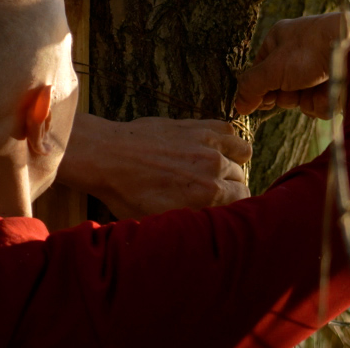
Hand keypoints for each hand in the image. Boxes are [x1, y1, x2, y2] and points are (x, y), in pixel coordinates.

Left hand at [57, 113, 250, 218]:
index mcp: (208, 195)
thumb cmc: (127, 193)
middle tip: (209, 189)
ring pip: (243, 152)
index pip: (242, 201)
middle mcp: (213, 168)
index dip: (231, 205)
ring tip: (216, 167)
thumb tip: (208, 224)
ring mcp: (206, 143)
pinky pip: (228, 130)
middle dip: (229, 185)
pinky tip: (213, 147)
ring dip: (233, 160)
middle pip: (240, 179)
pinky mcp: (196, 125)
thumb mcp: (159, 220)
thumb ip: (192, 220)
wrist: (107, 156)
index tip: (220, 205)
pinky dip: (226, 139)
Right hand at [232, 12, 349, 117]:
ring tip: (317, 86)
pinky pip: (321, 102)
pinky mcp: (337, 82)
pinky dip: (323, 102)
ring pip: (301, 98)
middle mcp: (300, 52)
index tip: (261, 99)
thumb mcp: (273, 68)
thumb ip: (251, 86)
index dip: (260, 87)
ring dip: (306, 100)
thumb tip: (238, 105)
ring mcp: (320, 67)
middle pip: (281, 87)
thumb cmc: (312, 50)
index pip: (261, 69)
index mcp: (282, 38)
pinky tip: (332, 91)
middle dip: (286, 95)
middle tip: (292, 90)